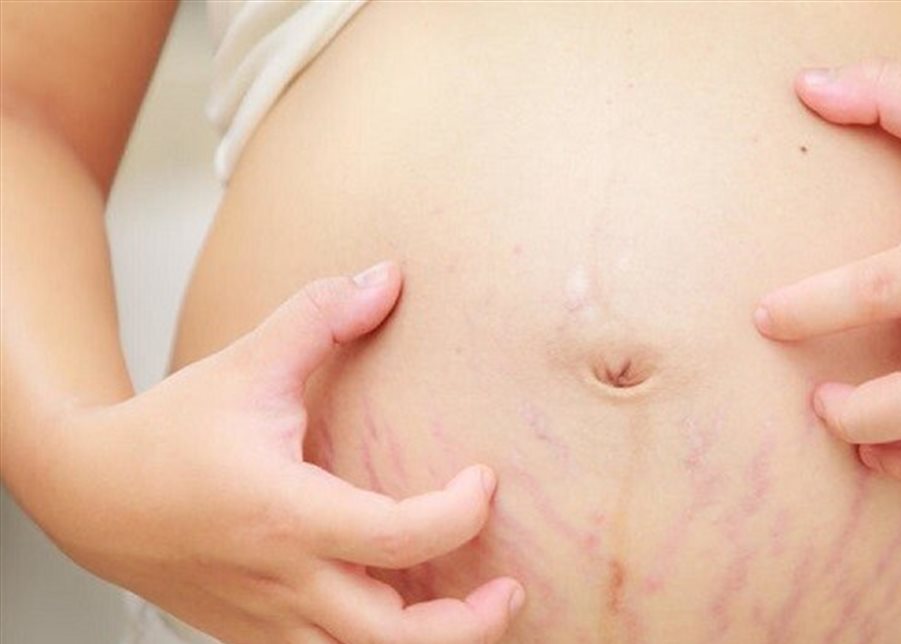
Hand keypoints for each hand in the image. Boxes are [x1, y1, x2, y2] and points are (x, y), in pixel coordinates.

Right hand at [41, 262, 523, 642]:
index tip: (483, 481)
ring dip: (429, 642)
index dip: (460, 514)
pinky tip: (408, 607)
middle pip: (392, 638)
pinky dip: (381, 641)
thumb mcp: (248, 364)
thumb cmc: (168, 433)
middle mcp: (282, 580)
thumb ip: (321, 318)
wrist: (88, 495)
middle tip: (508, 588)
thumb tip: (389, 277)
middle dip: (467, 625)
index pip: (398, 538)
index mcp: (284, 514)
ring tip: (472, 608)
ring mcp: (269, 619)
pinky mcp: (258, 635)